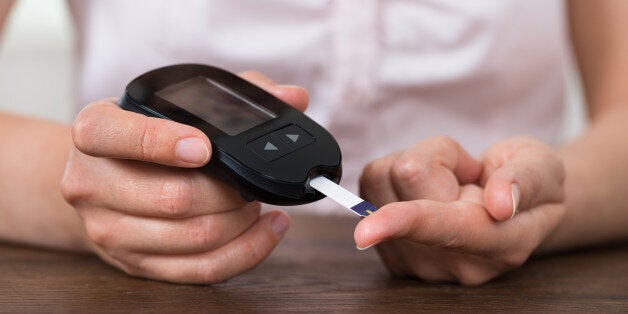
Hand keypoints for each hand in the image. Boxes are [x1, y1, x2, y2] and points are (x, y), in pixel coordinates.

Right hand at [61, 72, 308, 283]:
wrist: (103, 178)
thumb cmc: (147, 135)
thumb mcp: (173, 103)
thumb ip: (232, 95)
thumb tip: (292, 97)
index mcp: (95, 131)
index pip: (114, 136)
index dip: (161, 142)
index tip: (204, 147)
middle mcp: (92, 183)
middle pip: (173, 197)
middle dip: (229, 190)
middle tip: (251, 180)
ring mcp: (110, 230)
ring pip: (193, 237)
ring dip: (241, 220)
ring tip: (256, 201)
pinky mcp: (136, 264)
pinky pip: (200, 269)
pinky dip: (247, 250)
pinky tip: (267, 228)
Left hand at [355, 136, 565, 284]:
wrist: (511, 207)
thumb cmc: (528, 181)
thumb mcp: (543, 167)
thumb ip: (526, 181)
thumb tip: (501, 203)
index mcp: (500, 244)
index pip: (445, 229)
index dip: (406, 222)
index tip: (366, 231)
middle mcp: (454, 262)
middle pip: (406, 177)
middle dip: (438, 156)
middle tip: (468, 173)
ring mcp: (418, 262)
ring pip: (380, 179)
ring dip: (414, 165)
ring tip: (449, 182)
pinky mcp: (390, 252)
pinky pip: (369, 188)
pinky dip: (395, 178)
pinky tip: (427, 192)